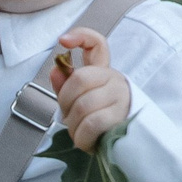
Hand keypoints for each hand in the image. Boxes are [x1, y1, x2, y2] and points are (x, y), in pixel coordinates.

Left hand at [52, 32, 132, 151]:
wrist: (125, 145)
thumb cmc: (98, 121)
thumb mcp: (78, 102)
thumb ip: (65, 87)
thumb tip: (56, 70)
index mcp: (102, 71)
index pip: (97, 44)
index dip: (80, 36)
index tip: (63, 41)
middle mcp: (114, 79)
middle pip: (78, 80)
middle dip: (65, 103)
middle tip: (68, 117)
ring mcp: (120, 97)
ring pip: (82, 106)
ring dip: (72, 125)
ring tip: (78, 132)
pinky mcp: (121, 117)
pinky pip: (91, 124)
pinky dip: (81, 137)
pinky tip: (84, 141)